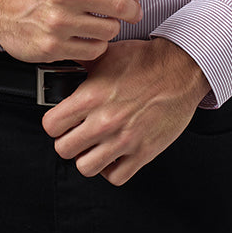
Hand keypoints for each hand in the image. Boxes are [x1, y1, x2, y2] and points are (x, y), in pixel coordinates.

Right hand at [0, 0, 141, 62]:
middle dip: (132, 9)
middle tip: (131, 11)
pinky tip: (89, 35)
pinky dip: (97, 44)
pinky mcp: (53, 46)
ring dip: (112, 26)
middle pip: (120, 6)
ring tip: (102, 20)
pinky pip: (93, 50)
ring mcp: (58, 23)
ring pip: (109, 30)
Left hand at [41, 37, 208, 185]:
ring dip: (87, 157)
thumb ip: (79, 64)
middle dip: (67, 141)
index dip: (54, 123)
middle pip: (64, 149)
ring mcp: (124, 140)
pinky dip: (111, 170)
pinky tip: (113, 155)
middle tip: (76, 134)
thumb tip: (60, 61)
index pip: (51, 125)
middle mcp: (105, 121)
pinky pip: (116, 177)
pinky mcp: (143, 152)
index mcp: (91, 97)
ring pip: (85, 167)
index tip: (61, 121)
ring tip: (94, 146)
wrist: (179, 69)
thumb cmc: (145, 61)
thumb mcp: (105, 55)